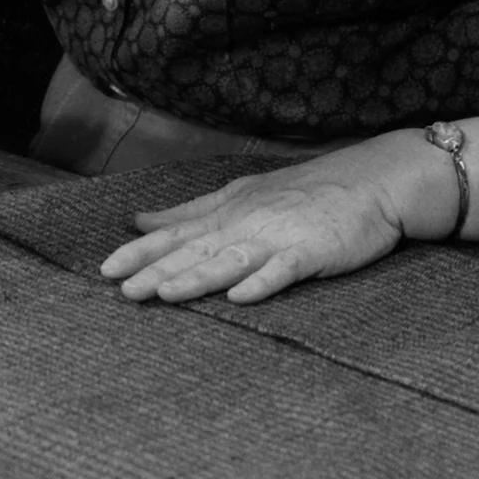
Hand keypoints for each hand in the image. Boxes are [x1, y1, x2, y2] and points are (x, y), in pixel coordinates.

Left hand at [97, 138, 443, 304]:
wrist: (373, 181)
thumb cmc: (306, 190)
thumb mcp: (241, 194)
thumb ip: (190, 211)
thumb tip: (140, 221)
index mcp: (228, 212)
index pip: (176, 234)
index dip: (141, 252)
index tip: (105, 270)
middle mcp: (247, 223)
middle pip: (195, 250)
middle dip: (157, 271)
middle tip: (123, 291)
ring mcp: (280, 236)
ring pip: (231, 260)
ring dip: (197, 277)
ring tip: (165, 295)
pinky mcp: (314, 251)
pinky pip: (284, 268)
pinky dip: (262, 281)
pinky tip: (240, 297)